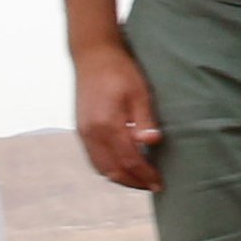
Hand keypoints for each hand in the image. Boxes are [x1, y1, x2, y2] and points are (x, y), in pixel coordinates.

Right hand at [74, 42, 164, 190]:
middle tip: (152, 185)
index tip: (160, 183)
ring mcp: (83, 132)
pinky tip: (122, 165)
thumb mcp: (139, 92)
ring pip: (100, 168)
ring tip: (139, 179)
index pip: (129, 160)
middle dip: (133, 182)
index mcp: (107, 124)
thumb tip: (152, 143)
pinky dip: (108, 168)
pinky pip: (93, 158)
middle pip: (112, 171)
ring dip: (120, 177)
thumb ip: (144, 120)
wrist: (93, 55)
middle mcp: (91, 133)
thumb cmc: (120, 70)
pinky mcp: (80, 129)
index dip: (145, 175)